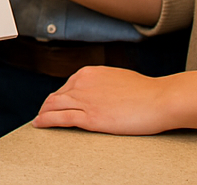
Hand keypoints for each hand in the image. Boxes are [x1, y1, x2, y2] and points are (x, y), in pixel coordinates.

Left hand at [34, 66, 172, 134]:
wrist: (158, 99)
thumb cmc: (144, 91)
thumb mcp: (117, 79)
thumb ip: (103, 84)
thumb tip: (99, 92)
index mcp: (90, 72)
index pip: (67, 86)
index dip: (59, 97)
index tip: (54, 104)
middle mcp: (83, 82)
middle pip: (57, 95)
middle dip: (48, 105)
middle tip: (43, 114)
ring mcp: (85, 99)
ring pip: (54, 106)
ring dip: (43, 114)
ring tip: (38, 121)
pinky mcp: (90, 117)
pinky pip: (60, 118)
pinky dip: (46, 121)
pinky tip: (39, 124)